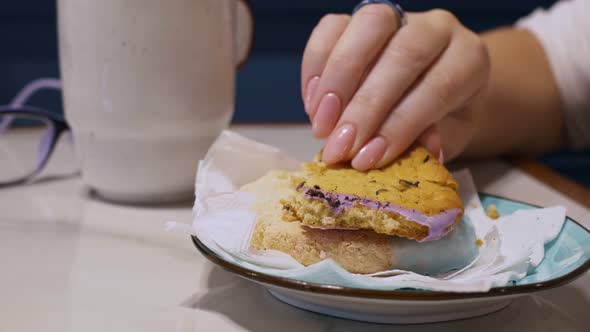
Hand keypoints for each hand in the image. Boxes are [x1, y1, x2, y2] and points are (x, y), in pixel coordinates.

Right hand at [302, 5, 489, 168]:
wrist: (435, 96)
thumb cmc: (439, 121)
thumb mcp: (442, 140)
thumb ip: (422, 142)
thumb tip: (389, 152)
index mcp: (468, 60)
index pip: (436, 87)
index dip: (399, 125)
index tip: (367, 158)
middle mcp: (437, 29)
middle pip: (402, 55)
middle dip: (364, 107)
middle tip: (338, 146)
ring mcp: (398, 17)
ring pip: (368, 27)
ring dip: (337, 82)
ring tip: (320, 126)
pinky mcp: (359, 17)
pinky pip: (332, 27)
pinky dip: (316, 65)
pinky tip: (312, 103)